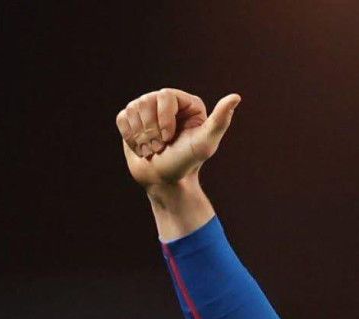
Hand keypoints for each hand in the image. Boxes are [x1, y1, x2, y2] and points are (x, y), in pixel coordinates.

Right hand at [116, 88, 239, 191]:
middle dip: (151, 131)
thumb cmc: (187, 164)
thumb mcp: (205, 144)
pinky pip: (122, 118)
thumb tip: (236, 97)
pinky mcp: (131, 119)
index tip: (169, 138)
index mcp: (186, 103)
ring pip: (132, 109)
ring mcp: (147, 110)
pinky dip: (130, 137)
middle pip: (145, 101)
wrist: (166, 183)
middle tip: (161, 147)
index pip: (165, 95)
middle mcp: (166, 102)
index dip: (164, 118)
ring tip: (153, 149)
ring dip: (141, 136)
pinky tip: (141, 148)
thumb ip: (220, 121)